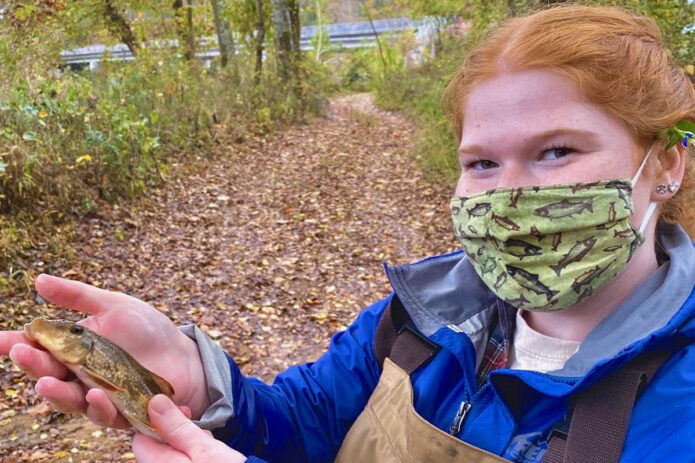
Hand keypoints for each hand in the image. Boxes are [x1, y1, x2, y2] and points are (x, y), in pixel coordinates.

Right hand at [0, 274, 209, 426]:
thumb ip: (78, 297)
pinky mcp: (120, 413)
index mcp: (71, 349)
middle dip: (33, 365)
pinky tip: (96, 396)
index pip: (36, 347)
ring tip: (47, 382)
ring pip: (68, 401)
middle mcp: (78, 375)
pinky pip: (104, 416)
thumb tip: (39, 280)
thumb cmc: (147, 330)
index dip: (14, 344)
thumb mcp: (114, 306)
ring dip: (56, 393)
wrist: (183, 356)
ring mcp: (97, 396)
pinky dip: (98, 407)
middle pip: (47, 375)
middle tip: (22, 353)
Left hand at [133, 394, 246, 462]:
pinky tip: (206, 452)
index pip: (140, 440)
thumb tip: (154, 402)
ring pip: (169, 453)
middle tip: (193, 421)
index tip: (179, 412)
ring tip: (205, 440)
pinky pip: (179, 461)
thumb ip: (176, 425)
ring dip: (184, 441)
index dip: (157, 421)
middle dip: (173, 430)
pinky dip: (190, 453)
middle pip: (154, 446)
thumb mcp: (203, 446)